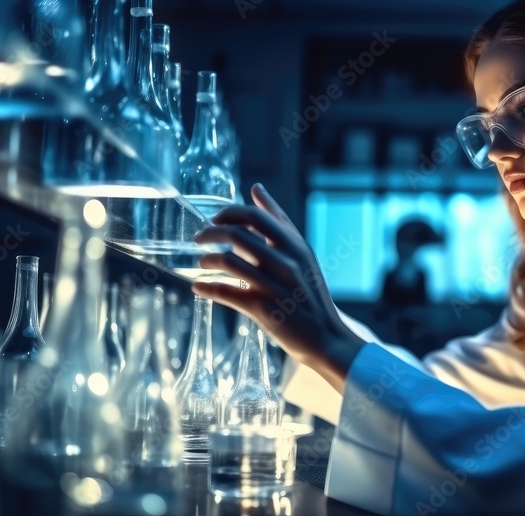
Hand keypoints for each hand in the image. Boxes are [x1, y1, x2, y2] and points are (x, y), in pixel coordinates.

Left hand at [191, 183, 364, 391]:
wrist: (326, 336)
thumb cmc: (309, 292)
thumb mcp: (302, 253)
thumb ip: (279, 221)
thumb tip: (256, 188)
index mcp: (295, 246)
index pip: (256, 216)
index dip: (229, 213)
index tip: (214, 219)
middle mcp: (286, 262)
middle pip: (237, 235)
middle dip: (210, 233)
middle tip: (198, 239)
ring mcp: (274, 285)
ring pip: (229, 261)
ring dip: (207, 260)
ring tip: (201, 264)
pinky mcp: (263, 309)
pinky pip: (227, 293)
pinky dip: (207, 288)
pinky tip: (198, 287)